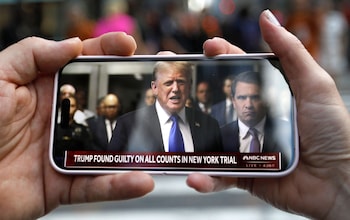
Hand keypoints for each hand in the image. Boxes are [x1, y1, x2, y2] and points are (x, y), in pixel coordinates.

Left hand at [0, 32, 153, 218]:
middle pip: (106, 104)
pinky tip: (140, 179)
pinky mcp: (64, 185)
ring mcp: (66, 152)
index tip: (128, 46)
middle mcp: (61, 119)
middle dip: (135, 93)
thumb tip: (72, 45)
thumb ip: (32, 55)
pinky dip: (119, 184)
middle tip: (158, 83)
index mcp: (46, 91)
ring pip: (109, 148)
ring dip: (137, 146)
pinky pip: (96, 185)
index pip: (84, 67)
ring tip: (159, 136)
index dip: (107, 53)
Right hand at [187, 10, 349, 218]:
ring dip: (189, 136)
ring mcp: (246, 146)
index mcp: (269, 95)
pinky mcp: (244, 173)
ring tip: (171, 127)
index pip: (239, 70)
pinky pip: (219, 176)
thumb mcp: (314, 84)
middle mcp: (254, 118)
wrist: (339, 182)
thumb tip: (266, 17)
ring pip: (210, 140)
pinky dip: (205, 178)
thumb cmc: (334, 132)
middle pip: (216, 101)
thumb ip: (289, 51)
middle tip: (166, 77)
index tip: (207, 47)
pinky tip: (194, 176)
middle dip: (191, 90)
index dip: (221, 57)